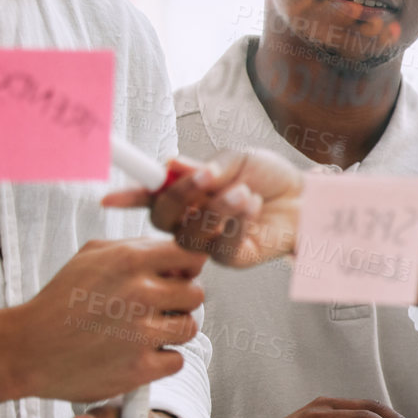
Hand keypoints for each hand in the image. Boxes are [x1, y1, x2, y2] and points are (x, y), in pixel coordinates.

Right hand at [10, 238, 205, 402]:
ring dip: (170, 332)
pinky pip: (177, 360)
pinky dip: (160, 361)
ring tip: (139, 333)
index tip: (174, 279)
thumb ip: (137, 247)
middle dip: (178, 303)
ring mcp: (142, 332)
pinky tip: (135, 354)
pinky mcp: (141, 367)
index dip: (187, 269)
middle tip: (151, 311)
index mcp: (130, 261)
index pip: (193, 256)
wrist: (26, 350)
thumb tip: (178, 252)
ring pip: (189, 328)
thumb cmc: (60, 301)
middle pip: (196, 295)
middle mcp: (140, 293)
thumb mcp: (91, 257)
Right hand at [104, 149, 305, 267]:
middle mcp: (193, 219)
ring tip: (244, 191)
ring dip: (215, 209)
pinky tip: (252, 207)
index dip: (129, 196)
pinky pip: (219, 249)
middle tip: (207, 177)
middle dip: (180, 196)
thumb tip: (172, 165)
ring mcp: (211, 241)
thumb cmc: (270, 176)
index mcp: (188, 193)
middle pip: (162, 220)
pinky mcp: (233, 258)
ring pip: (189, 235)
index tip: (109, 198)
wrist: (308, 196)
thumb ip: (207, 165)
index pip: (150, 197)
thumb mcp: (238, 159)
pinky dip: (234, 224)